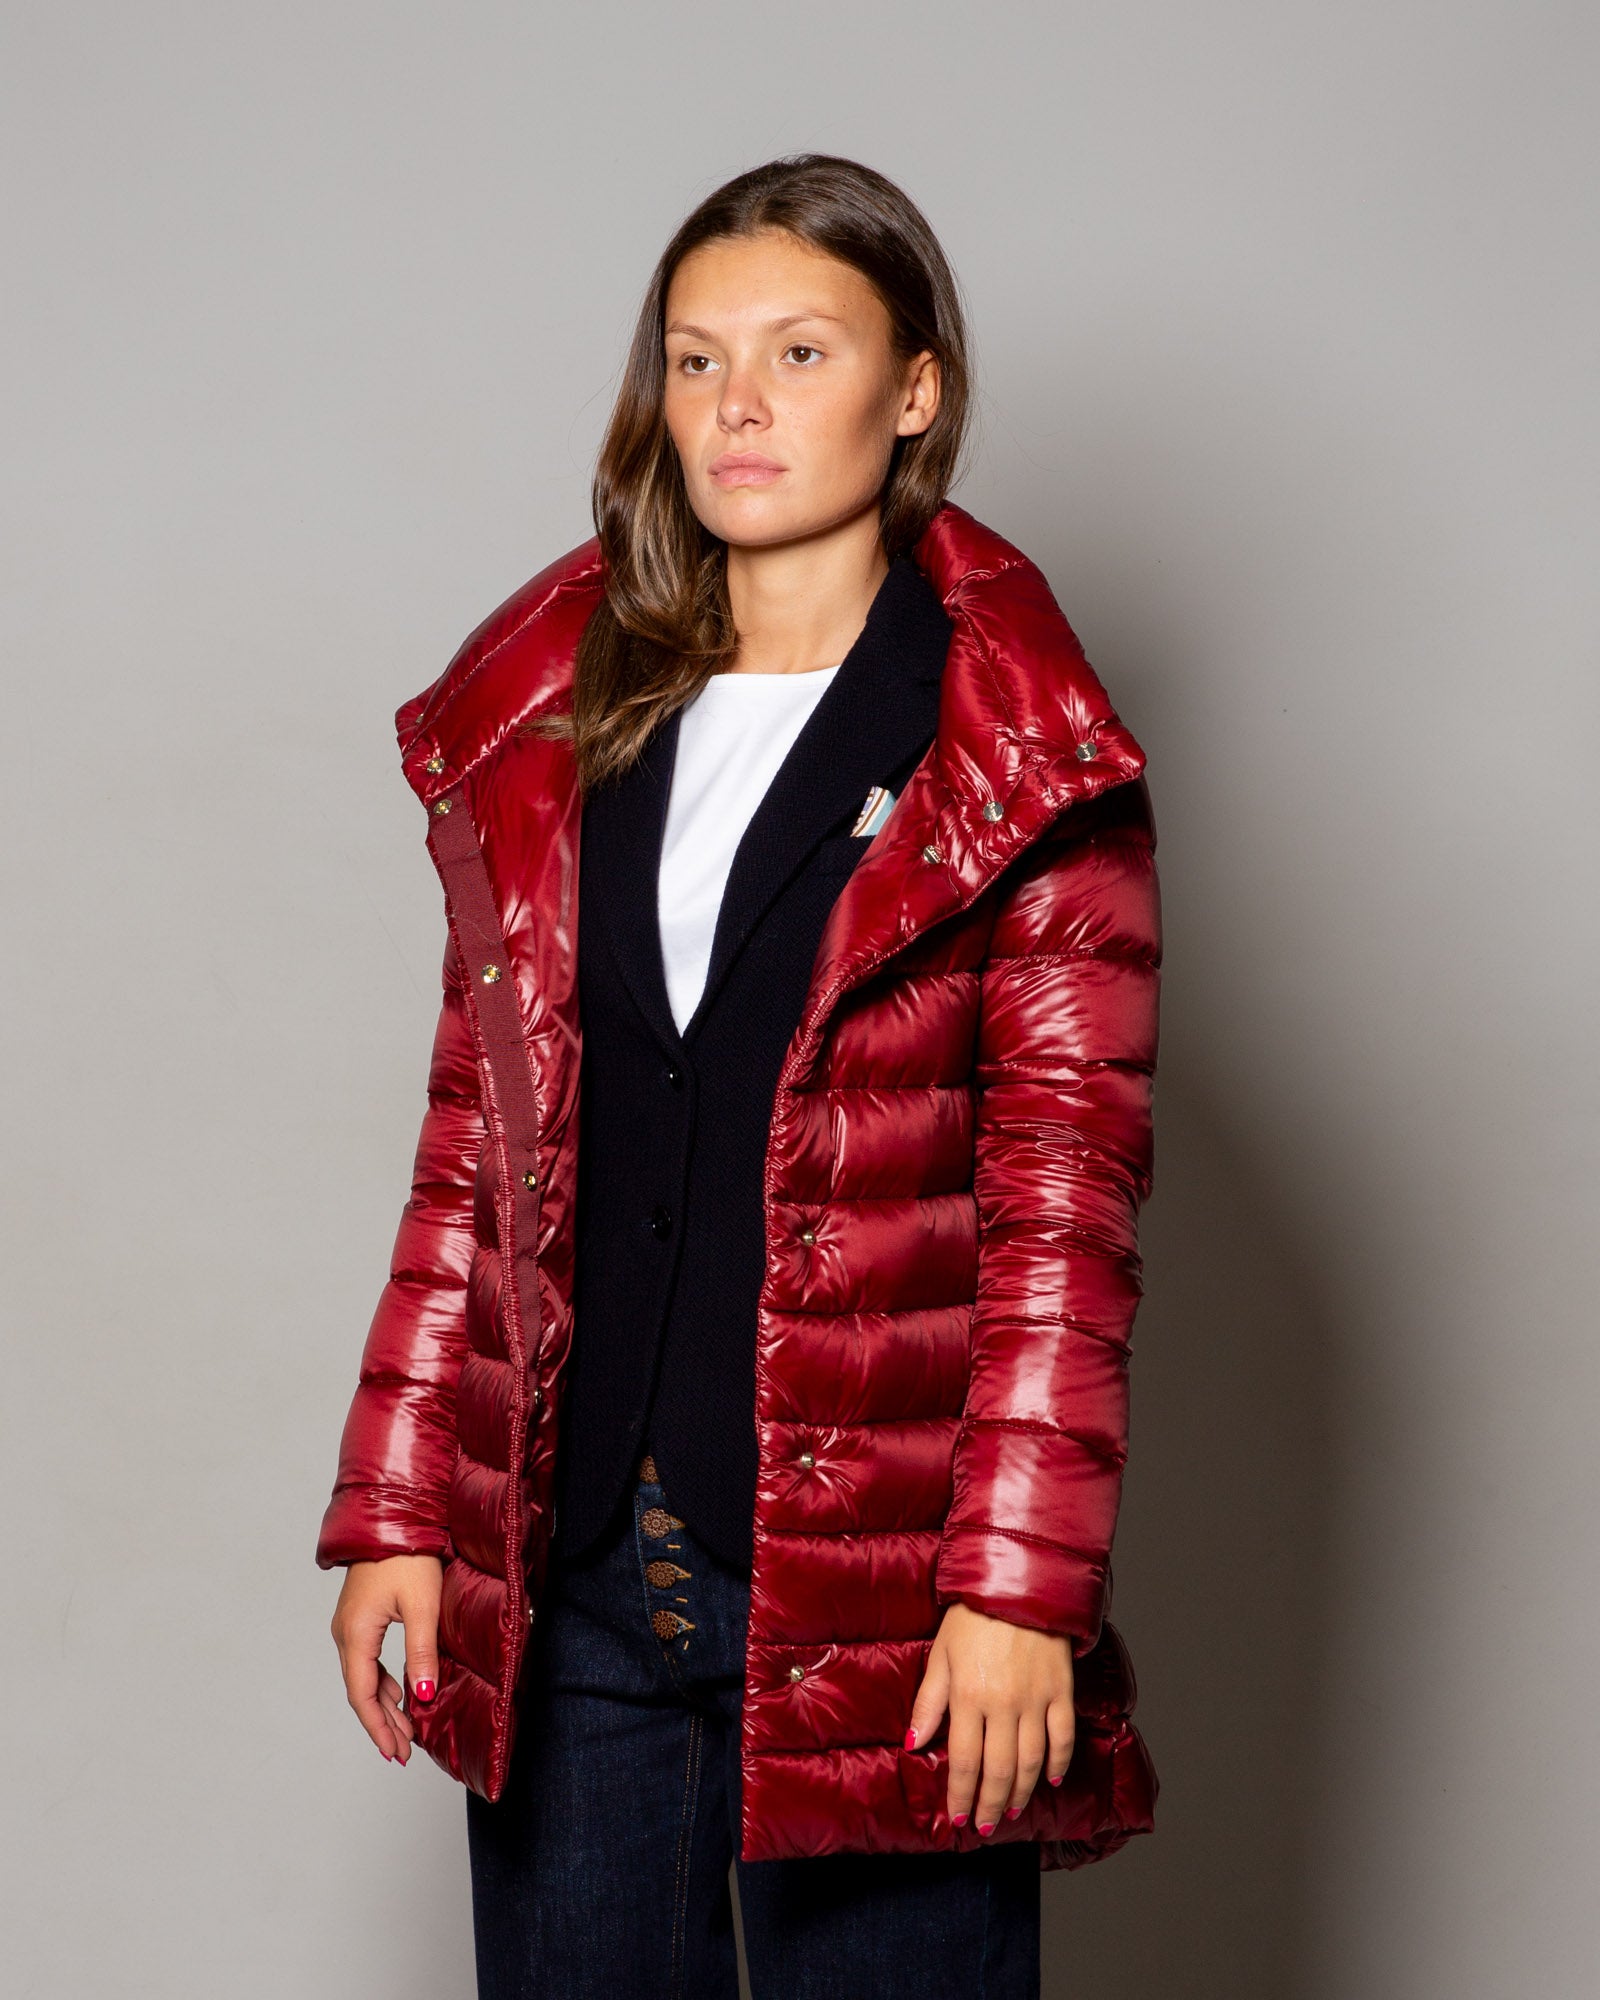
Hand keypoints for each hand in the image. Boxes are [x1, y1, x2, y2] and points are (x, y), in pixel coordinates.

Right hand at [330, 1554, 443, 1764]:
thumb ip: (421, 1653)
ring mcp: (350, 1625)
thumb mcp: (421, 1606)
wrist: (391, 1520)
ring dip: (384, 1704)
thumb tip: (421, 1697)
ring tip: (405, 1729)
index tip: (396, 1753)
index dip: (379, 1727)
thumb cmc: (407, 1557)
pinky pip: (367, 1660)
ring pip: (364, 1677)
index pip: (362, 1695)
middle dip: (383, 1722)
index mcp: (356, 1635)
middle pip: (361, 1691)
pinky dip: (382, 1682)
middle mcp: (346, 1634)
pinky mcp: (360, 1616)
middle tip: (403, 1751)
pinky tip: (399, 1691)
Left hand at [905, 1600, 1075, 1831]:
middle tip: (985, 1828)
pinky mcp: (1061, 1691)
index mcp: (968, 1695)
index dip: (961, 1795)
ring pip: (1031, 1761)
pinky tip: (1051, 1779)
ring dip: (1021, 1793)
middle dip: (990, 1806)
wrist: (1019, 1583)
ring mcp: (1036, 1699)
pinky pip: (1063, 1737)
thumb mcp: (941, 1654)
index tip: (957, 1818)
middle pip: (999, 1770)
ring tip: (1011, 1812)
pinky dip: (1058, 1762)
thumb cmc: (973, 1617)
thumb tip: (913, 1745)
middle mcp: (1003, 1704)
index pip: (964, 1760)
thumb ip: (928, 1702)